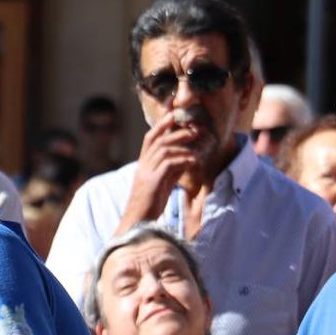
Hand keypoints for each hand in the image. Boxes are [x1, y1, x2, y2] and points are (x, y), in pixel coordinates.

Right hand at [119, 113, 199, 227]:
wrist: (138, 224)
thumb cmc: (150, 205)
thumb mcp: (163, 183)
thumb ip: (173, 169)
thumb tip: (188, 157)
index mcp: (144, 163)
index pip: (151, 137)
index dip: (161, 123)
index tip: (174, 110)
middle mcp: (143, 165)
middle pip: (157, 138)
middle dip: (175, 128)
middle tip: (193, 125)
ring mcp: (146, 172)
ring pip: (164, 148)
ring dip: (182, 142)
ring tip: (197, 138)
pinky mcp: (152, 182)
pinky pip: (169, 163)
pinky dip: (183, 159)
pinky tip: (194, 160)